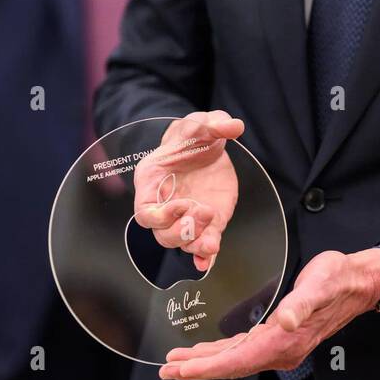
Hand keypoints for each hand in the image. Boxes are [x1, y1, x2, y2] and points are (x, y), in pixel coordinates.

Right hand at [133, 110, 243, 270]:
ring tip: (212, 237)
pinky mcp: (207, 224)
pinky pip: (201, 246)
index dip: (161, 216)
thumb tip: (233, 125)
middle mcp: (165, 204)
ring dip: (194, 243)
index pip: (145, 212)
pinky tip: (211, 256)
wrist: (207, 147)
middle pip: (161, 233)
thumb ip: (214, 123)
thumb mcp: (201, 124)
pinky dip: (204, 256)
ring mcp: (185, 217)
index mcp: (152, 181)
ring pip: (179, 242)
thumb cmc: (193, 136)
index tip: (183, 205)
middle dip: (182, 229)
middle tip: (204, 211)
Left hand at [158, 247, 379, 379]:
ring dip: (207, 363)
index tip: (181, 370)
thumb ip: (301, 304)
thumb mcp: (319, 285)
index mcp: (285, 341)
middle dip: (198, 369)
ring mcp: (281, 346)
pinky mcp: (280, 336)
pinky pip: (244, 350)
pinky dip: (222, 353)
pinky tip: (209, 351)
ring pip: (236, 360)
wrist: (358, 282)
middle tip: (167, 370)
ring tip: (178, 363)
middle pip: (232, 366)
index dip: (207, 368)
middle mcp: (281, 349)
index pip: (238, 360)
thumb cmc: (338, 280)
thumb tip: (285, 321)